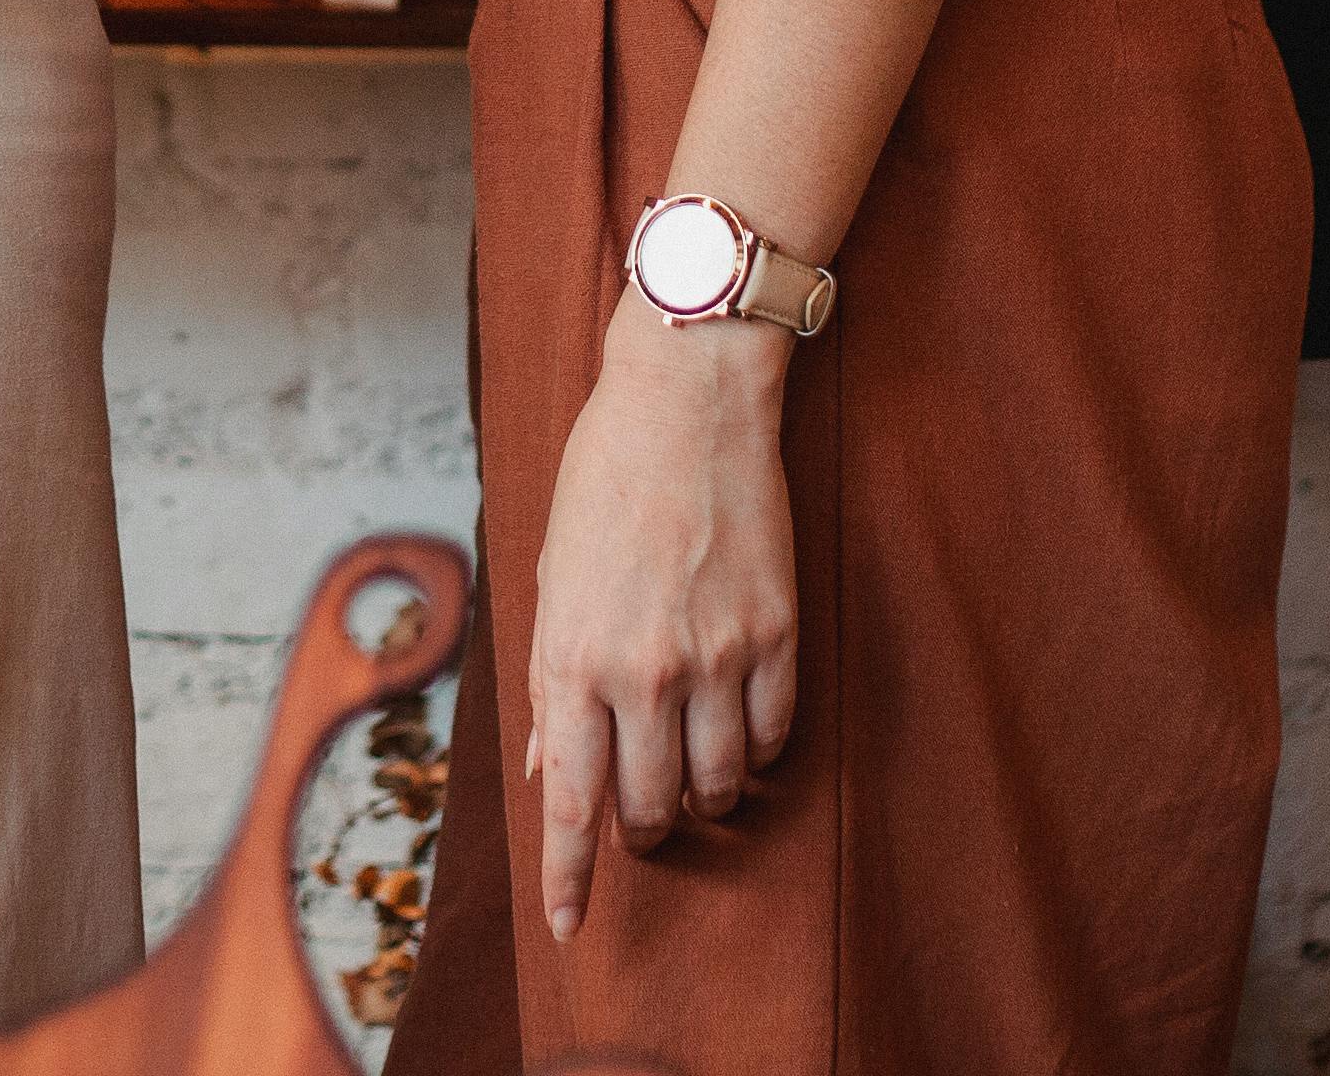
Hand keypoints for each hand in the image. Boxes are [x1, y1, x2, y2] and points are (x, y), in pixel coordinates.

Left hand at [520, 300, 798, 940]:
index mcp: (575, 658)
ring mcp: (718, 655)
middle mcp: (645, 671)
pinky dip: (756, 751)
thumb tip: (551, 765)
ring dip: (703, 798)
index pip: (571, 804)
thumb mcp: (552, 581)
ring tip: (691, 778)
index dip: (569, 879)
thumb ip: (551, 682)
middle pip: (649, 806)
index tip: (570, 927)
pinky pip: (773, 734)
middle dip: (641, 831)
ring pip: (719, 783)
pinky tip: (739, 730)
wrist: (687, 402)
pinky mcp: (777, 632)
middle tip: (639, 820)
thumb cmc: (603, 483)